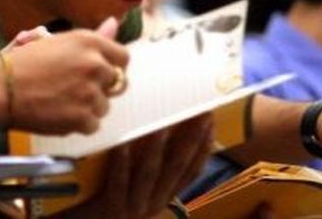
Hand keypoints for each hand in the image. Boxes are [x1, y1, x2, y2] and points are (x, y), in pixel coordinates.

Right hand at [5, 17, 128, 133]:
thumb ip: (94, 38)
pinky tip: (59, 113)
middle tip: (75, 88)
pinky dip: (78, 124)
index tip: (97, 73)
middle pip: (117, 83)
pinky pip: (93, 125)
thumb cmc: (24, 62)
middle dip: (100, 87)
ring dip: (89, 106)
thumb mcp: (60, 42)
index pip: (122, 57)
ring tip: (62, 101)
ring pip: (104, 106)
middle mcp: (95, 65)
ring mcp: (90, 93)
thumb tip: (115, 23)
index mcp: (90, 42)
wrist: (1, 88)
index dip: (111, 66)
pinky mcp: (83, 118)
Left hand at [59, 114, 213, 218]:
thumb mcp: (137, 186)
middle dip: (190, 138)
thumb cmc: (110, 200)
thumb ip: (149, 164)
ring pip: (150, 173)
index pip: (192, 170)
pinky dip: (122, 162)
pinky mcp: (112, 208)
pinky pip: (119, 182)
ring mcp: (135, 207)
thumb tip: (162, 125)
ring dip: (157, 147)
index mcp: (165, 196)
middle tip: (196, 112)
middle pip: (177, 167)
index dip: (203, 146)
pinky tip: (122, 143)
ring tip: (161, 123)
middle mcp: (156, 202)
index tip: (210, 119)